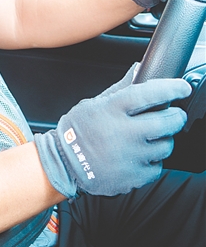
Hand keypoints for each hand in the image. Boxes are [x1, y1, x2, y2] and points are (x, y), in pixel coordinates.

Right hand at [34, 74, 190, 198]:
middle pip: (167, 122)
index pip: (148, 94)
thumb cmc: (77, 131)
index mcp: (110, 110)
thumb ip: (120, 89)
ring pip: (166, 145)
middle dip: (176, 116)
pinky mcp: (132, 177)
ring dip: (162, 140)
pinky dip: (152, 160)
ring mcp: (128, 156)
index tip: (182, 87)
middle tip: (173, 115)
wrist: (63, 164)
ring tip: (148, 138)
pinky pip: (157, 167)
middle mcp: (121, 132)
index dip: (171, 88)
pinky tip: (138, 155)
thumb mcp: (93, 104)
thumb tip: (139, 69)